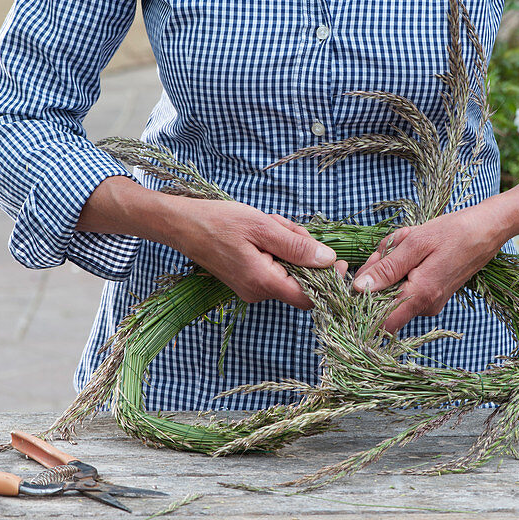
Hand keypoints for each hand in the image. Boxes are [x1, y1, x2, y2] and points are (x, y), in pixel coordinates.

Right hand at [79, 177, 339, 308]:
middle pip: (300, 279)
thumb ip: (297, 246)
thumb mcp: (263, 227)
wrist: (181, 224)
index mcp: (264, 282)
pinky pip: (273, 267)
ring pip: (287, 270)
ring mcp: (250, 288)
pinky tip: (260, 229)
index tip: (338, 258)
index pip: (310, 297)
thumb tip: (329, 260)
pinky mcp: (246, 280)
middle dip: (302, 251)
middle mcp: (258, 293)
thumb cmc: (219, 222)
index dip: (329, 281)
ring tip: (268, 223)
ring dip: (286, 245)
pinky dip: (274, 247)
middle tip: (284, 225)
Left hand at [352, 204, 509, 332]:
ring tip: (405, 243)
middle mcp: (425, 307)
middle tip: (389, 247)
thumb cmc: (453, 232)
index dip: (362, 306)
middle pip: (382, 303)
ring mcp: (430, 303)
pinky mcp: (432, 296)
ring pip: (392, 292)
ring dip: (389, 268)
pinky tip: (412, 249)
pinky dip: (401, 268)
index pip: (380, 322)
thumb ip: (386, 268)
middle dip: (376, 275)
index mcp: (420, 296)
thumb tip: (358, 289)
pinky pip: (405, 287)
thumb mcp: (415, 243)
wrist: (487, 230)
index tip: (359, 278)